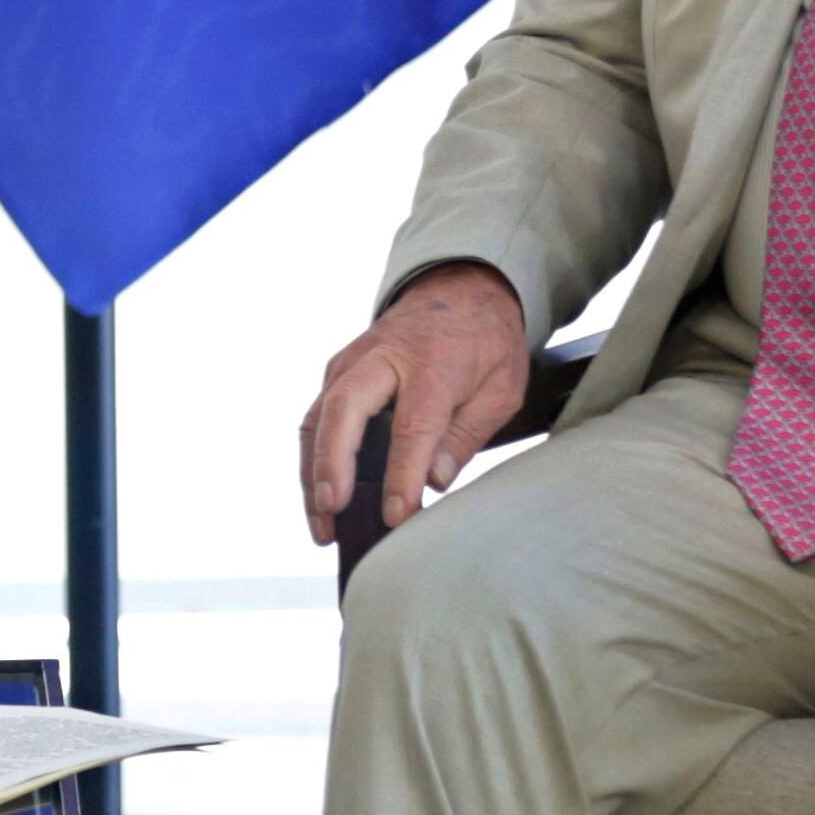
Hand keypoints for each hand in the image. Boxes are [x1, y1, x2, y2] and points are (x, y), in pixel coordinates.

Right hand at [299, 264, 533, 542]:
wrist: (459, 289)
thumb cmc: (485, 343)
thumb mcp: (502, 388)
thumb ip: (466, 433)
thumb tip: (434, 480)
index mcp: (432, 361)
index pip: (412, 425)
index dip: (402, 474)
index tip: (397, 515)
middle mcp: (382, 357)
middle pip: (344, 410)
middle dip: (332, 463)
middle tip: (333, 509)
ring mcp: (351, 363)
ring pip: (318, 418)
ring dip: (313, 473)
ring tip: (322, 525)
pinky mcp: (337, 375)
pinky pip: (317, 420)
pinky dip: (314, 461)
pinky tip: (321, 501)